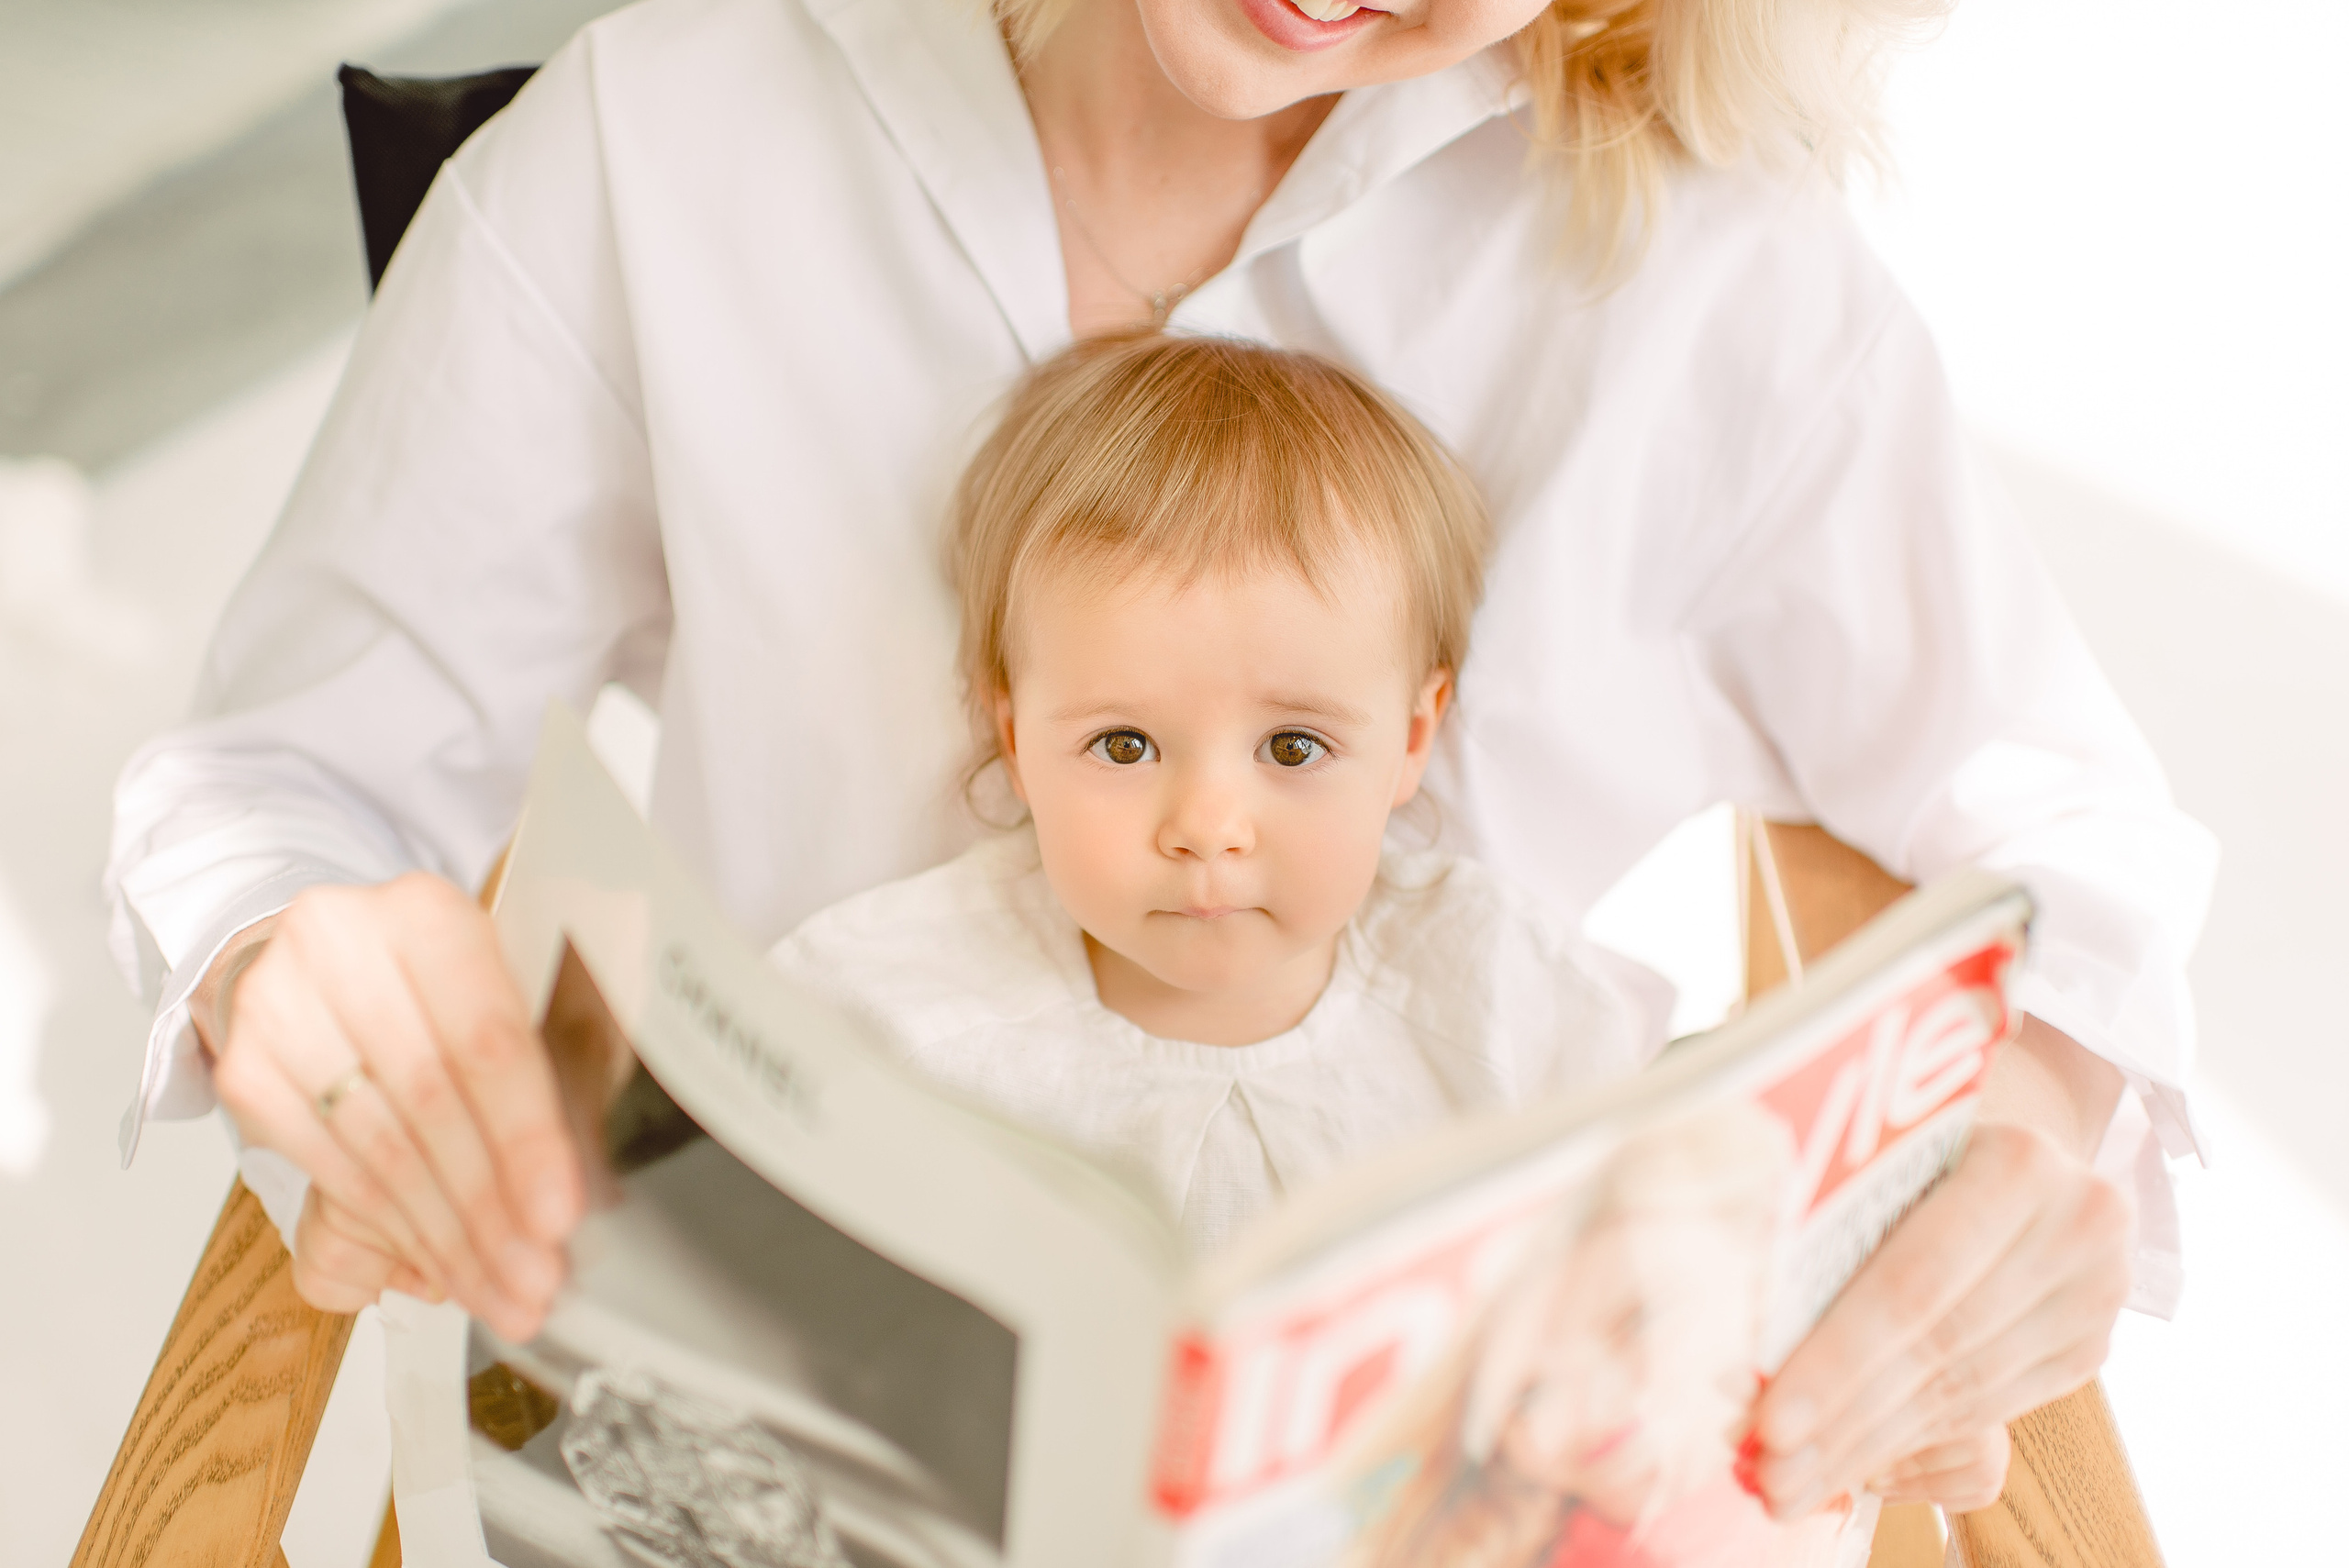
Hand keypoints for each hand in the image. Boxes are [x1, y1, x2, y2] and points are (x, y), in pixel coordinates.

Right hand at [198, 874, 581, 1339]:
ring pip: (378, 1150)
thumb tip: (599, 1180)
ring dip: (446, 1236)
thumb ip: (561, 1061)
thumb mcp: (508, 990)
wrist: (315, 957)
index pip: (487, 1042)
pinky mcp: (243, 1069)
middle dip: (490, 1208)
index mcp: (429, 915)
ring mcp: (280, 1007)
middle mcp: (343, 946)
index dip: (526, 1138)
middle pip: (431, 1105)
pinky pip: (331, 1171)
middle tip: (534, 1278)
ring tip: (500, 1289)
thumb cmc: (431, 981)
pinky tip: (440, 1264)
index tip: (560, 1214)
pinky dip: (392, 1228)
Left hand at [1749, 1120, 2131, 1515]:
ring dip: (1870, 1445)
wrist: (2011, 1155)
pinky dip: (1910, 1441)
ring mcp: (2092, 1294)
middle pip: (1937, 1347)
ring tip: (1793, 1485)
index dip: (1838, 1361)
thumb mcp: (1871, 1155)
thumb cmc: (1907, 1146)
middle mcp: (2074, 1227)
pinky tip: (1850, 1465)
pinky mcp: (2087, 1344)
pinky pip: (1988, 1408)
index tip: (1770, 1423)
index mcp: (2016, 1163)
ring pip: (1962, 1390)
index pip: (1911, 1285)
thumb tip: (1734, 1312)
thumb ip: (1822, 1217)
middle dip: (1844, 1421)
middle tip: (1769, 1476)